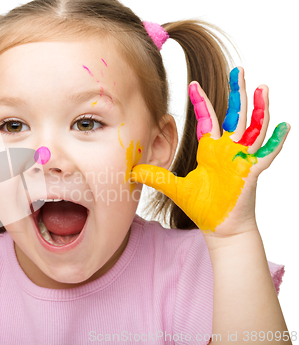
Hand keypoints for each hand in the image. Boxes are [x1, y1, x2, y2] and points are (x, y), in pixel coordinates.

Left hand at [131, 67, 289, 237]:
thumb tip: (133, 170)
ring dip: (259, 109)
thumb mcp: (175, 188)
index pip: (207, 119)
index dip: (201, 102)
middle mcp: (228, 150)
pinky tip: (283, 126)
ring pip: (254, 128)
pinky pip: (266, 154)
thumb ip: (156, 177)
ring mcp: (242, 159)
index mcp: (211, 150)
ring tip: (262, 88)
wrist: (219, 228)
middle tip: (237, 70)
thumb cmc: (203, 207)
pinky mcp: (252, 172)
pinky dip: (275, 140)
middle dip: (237, 93)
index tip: (193, 83)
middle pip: (235, 115)